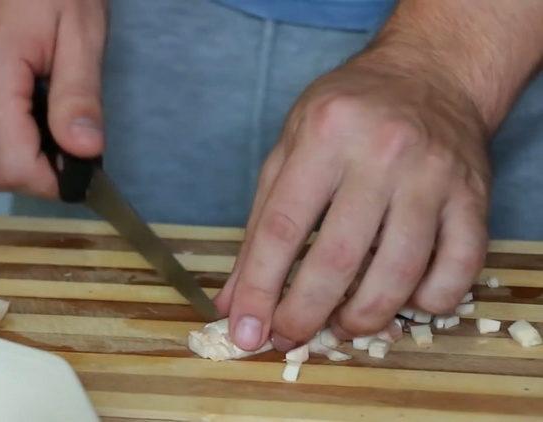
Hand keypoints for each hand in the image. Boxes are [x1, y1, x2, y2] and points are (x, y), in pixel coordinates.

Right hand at [0, 0, 106, 196]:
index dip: (49, 181)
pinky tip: (8, 92)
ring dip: (10, 144)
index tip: (77, 172)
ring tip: (36, 104)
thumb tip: (84, 152)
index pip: (10, 167)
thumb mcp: (79, 28)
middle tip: (66, 136)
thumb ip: (79, 95)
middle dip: (34, 165)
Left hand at [215, 60, 490, 350]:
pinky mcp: (474, 197)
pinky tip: (402, 301)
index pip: (282, 228)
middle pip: (338, 259)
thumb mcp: (289, 149)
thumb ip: (259, 223)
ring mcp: (434, 176)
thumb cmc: (347, 114)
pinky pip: (456, 270)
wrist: (429, 74)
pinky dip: (426, 302)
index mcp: (324, 135)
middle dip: (305, 315)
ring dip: (363, 319)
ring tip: (340, 327)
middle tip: (288, 338)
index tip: (244, 332)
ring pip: (399, 274)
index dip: (259, 289)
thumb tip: (233, 299)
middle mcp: (382, 153)